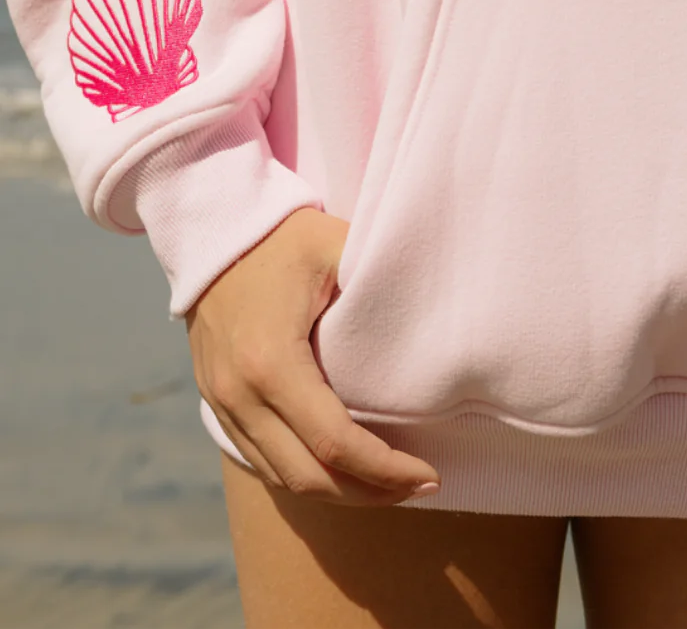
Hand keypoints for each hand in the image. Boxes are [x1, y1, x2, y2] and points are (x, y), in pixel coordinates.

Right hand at [185, 208, 439, 504]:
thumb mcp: (334, 245)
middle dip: (369, 492)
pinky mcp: (217, 403)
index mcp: (272, 362)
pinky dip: (304, 474)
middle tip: (418, 488)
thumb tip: (434, 301)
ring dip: (338, 492)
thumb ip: (379, 275)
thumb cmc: (284, 236)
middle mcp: (240, 394)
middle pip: (309, 477)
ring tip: (388, 485)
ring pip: (283, 477)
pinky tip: (341, 469)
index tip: (429, 475)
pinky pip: (262, 459)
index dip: (385, 469)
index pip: (335, 443)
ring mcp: (223, 403)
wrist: (213, 232)